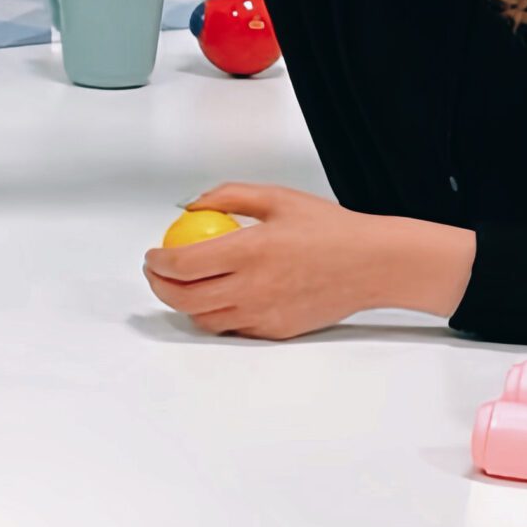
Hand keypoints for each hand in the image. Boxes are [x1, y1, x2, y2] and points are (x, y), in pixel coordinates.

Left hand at [142, 184, 477, 338]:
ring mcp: (262, 314)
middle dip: (159, 286)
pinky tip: (220, 296)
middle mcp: (252, 288)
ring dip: (186, 303)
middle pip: (183, 298)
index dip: (158, 261)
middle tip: (157, 272)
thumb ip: (229, 195)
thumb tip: (191, 204)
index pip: (183, 264)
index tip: (153, 254)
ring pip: (204, 319)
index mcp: (250, 251)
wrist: (372, 264)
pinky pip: (233, 328)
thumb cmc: (330, 229)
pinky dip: (218, 314)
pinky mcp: (274, 331)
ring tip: (186, 284)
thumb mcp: (278, 198)